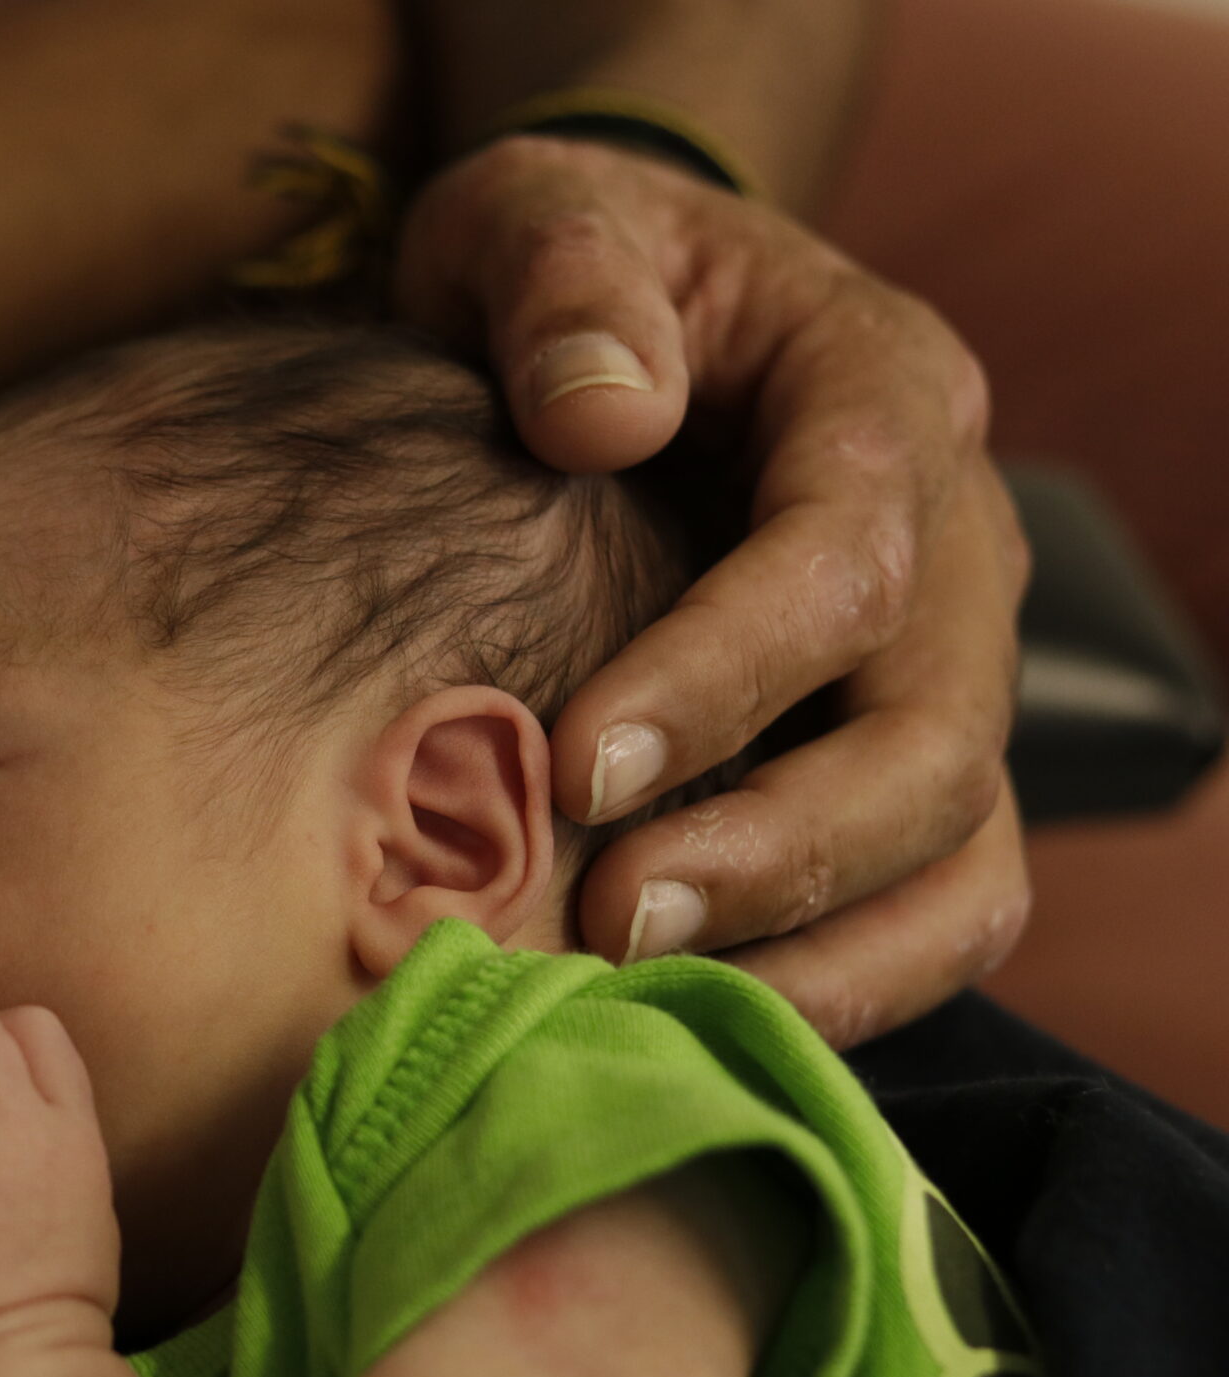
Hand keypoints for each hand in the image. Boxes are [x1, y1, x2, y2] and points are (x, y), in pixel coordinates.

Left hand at [394, 136, 1031, 1046]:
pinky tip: (688, 1028)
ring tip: (642, 1002)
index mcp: (879, 396)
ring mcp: (939, 671)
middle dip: (777, 848)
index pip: (845, 555)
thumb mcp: (543, 222)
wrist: (604, 326)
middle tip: (606, 923)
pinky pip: (931, 912)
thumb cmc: (565, 283)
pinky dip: (838, 992)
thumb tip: (606, 416)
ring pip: (960, 852)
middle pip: (932, 735)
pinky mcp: (897, 766)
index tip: (575, 763)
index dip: (726, 674)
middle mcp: (948, 548)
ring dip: (817, 951)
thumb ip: (570, 286)